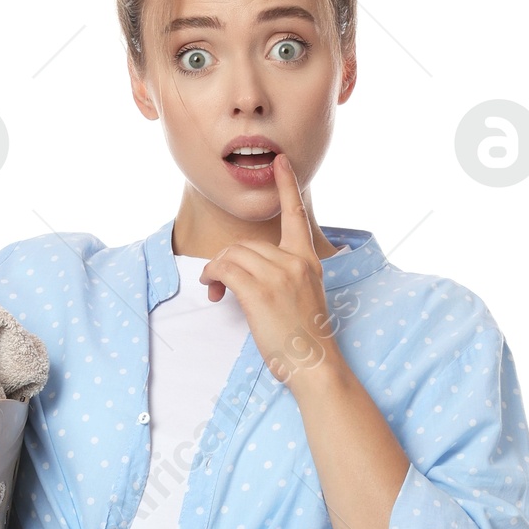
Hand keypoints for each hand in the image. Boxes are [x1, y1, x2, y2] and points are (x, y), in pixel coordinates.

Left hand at [201, 153, 339, 385]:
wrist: (315, 366)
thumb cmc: (307, 341)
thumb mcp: (304, 298)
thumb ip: (285, 276)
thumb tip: (248, 273)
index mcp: (308, 261)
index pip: (296, 215)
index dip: (287, 186)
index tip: (280, 162)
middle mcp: (295, 262)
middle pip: (247, 244)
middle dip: (227, 261)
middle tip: (220, 286)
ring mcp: (278, 275)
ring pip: (233, 255)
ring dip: (216, 270)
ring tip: (216, 291)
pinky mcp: (260, 291)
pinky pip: (225, 269)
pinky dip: (213, 277)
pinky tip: (213, 291)